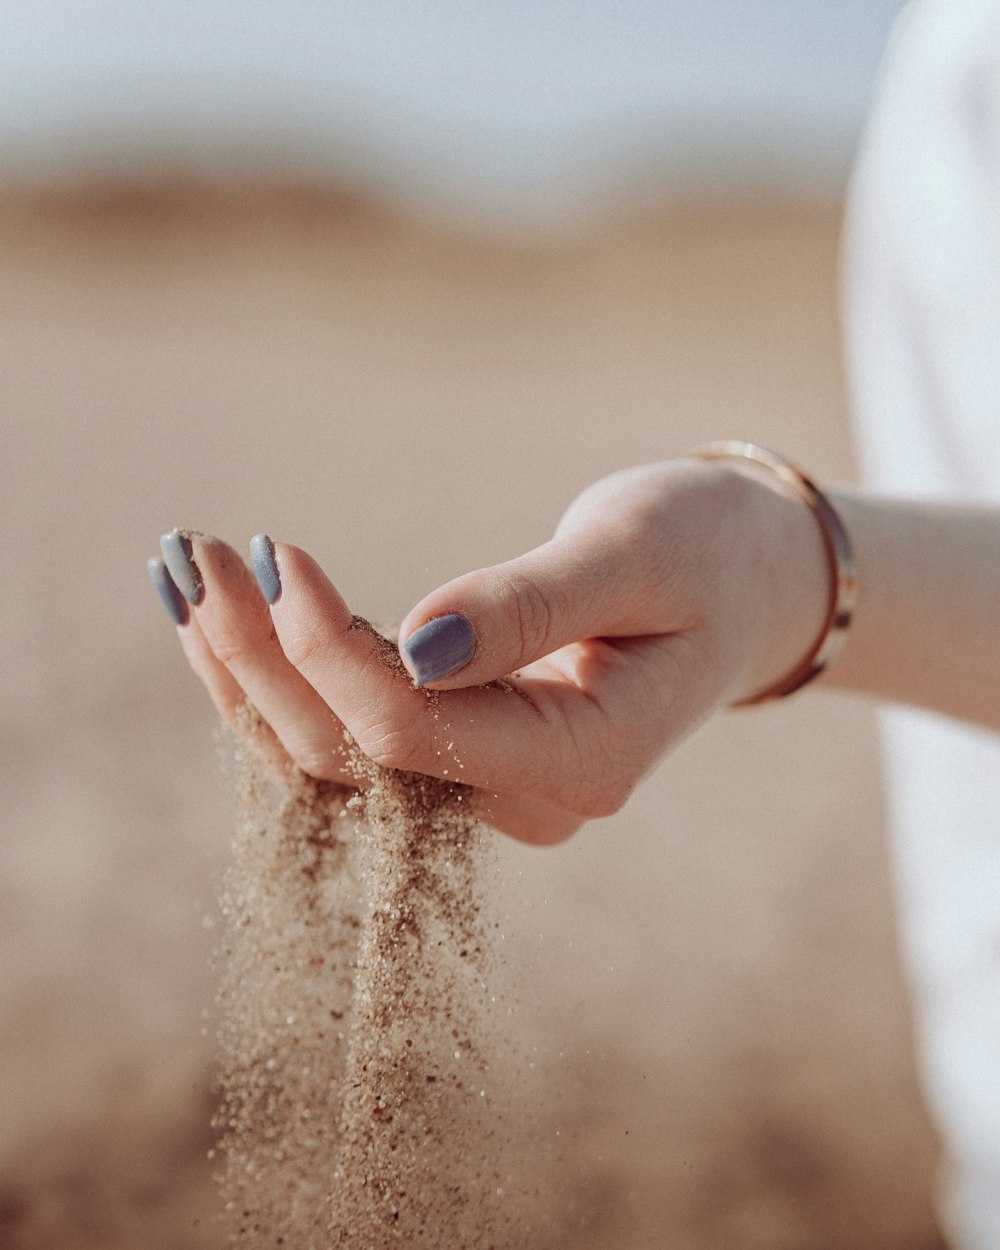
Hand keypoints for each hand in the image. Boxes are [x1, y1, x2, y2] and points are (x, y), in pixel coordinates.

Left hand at [149, 458, 827, 843]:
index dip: (328, 652)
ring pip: (336, 758)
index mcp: (585, 761)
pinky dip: (283, 679)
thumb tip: (412, 643)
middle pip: (354, 757)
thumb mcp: (636, 555)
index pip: (415, 732)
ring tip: (185, 576)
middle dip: (261, 660)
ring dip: (250, 673)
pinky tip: (224, 623)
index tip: (275, 556)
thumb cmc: (709, 552)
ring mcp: (492, 787)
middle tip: (192, 556)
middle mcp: (529, 798)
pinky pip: (351, 737)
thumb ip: (531, 605)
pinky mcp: (464, 755)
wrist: (746, 586)